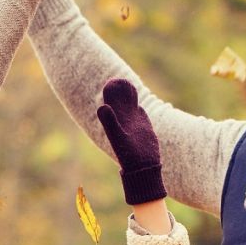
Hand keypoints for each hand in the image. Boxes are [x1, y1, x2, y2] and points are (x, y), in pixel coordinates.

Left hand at [96, 79, 166, 204]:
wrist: (144, 165)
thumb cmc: (128, 154)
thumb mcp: (118, 137)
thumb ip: (110, 122)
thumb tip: (102, 106)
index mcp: (114, 122)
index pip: (110, 104)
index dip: (110, 94)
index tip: (109, 81)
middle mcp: (123, 122)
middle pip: (120, 104)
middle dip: (120, 92)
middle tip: (118, 79)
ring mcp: (134, 124)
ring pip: (130, 107)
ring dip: (129, 97)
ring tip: (128, 83)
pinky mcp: (144, 127)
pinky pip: (139, 114)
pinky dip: (138, 106)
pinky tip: (137, 101)